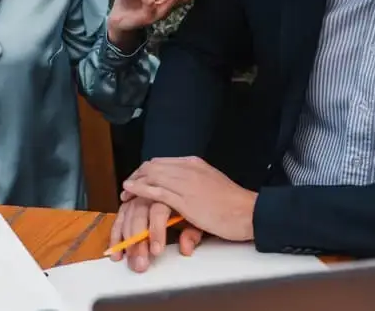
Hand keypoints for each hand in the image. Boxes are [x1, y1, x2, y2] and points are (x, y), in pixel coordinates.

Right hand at [109, 198, 203, 272]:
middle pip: (138, 213)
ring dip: (124, 239)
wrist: (197, 192)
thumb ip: (192, 233)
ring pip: (127, 214)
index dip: (156, 232)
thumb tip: (185, 248)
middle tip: (139, 261)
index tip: (156, 250)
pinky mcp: (132, 202)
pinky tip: (116, 246)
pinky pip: (121, 215)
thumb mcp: (200, 219)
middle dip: (136, 240)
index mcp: (170, 192)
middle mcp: (152, 191)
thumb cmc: (197, 206)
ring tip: (125, 259)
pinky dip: (116, 231)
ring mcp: (140, 195)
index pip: (158, 211)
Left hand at [121, 156, 257, 242]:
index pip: (162, 162)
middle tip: (127, 187)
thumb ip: (193, 183)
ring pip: (152, 176)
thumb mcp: (210, 184)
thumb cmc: (233, 203)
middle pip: (153, 166)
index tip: (138, 179)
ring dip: (135, 183)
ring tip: (125, 192)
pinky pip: (156, 191)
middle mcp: (188, 169)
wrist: (249, 212)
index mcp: (194, 163)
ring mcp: (186, 183)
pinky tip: (130, 191)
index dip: (146, 170)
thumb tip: (180, 190)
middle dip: (137, 175)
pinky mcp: (185, 200)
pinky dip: (140, 190)